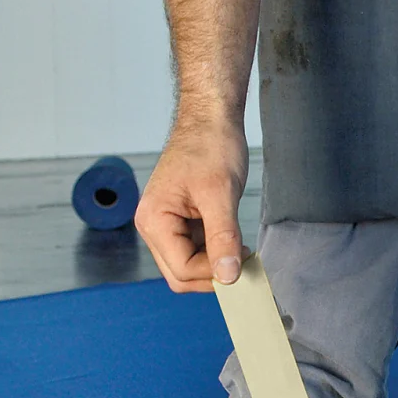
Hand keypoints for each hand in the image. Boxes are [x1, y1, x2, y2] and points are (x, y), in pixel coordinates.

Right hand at [134, 120, 250, 292]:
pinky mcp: (179, 222)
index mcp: (154, 219)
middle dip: (213, 274)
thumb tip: (228, 276)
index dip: (214, 273)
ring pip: (188, 266)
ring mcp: (165, 225)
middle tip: (245, 261)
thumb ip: (223, 237)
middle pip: (180, 274)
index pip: (182, 269)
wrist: (210, 120)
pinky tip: (232, 240)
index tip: (243, 264)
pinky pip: (195, 251)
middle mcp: (153, 226)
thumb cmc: (210, 146)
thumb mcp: (221, 194)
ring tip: (240, 248)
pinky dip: (215, 252)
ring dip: (215, 264)